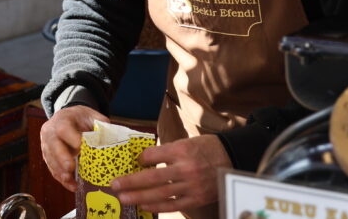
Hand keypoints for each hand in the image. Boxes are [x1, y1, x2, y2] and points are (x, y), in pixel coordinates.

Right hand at [40, 105, 108, 191]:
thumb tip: (110, 136)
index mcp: (62, 119)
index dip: (71, 138)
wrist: (67, 117)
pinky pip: (52, 168)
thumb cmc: (80, 118)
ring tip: (71, 182)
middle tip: (70, 168)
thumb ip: (100, 123)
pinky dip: (61, 178)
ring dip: (61, 172)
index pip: (63, 128)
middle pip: (53, 144)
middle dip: (61, 157)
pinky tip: (71, 185)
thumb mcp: (91, 115)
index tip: (80, 146)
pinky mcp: (47, 156)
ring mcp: (47, 144)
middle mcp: (50, 131)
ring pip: (50, 159)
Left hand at [110, 135, 230, 212]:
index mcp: (182, 149)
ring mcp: (191, 185)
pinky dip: (157, 205)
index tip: (134, 162)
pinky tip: (143, 205)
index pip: (153, 155)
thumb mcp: (187, 141)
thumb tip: (145, 159)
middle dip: (131, 182)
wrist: (232, 158)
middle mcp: (186, 168)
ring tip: (123, 197)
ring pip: (160, 193)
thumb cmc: (207, 148)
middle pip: (153, 177)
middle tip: (114, 185)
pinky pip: (173, 204)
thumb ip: (168, 151)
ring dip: (139, 196)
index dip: (141, 159)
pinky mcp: (196, 198)